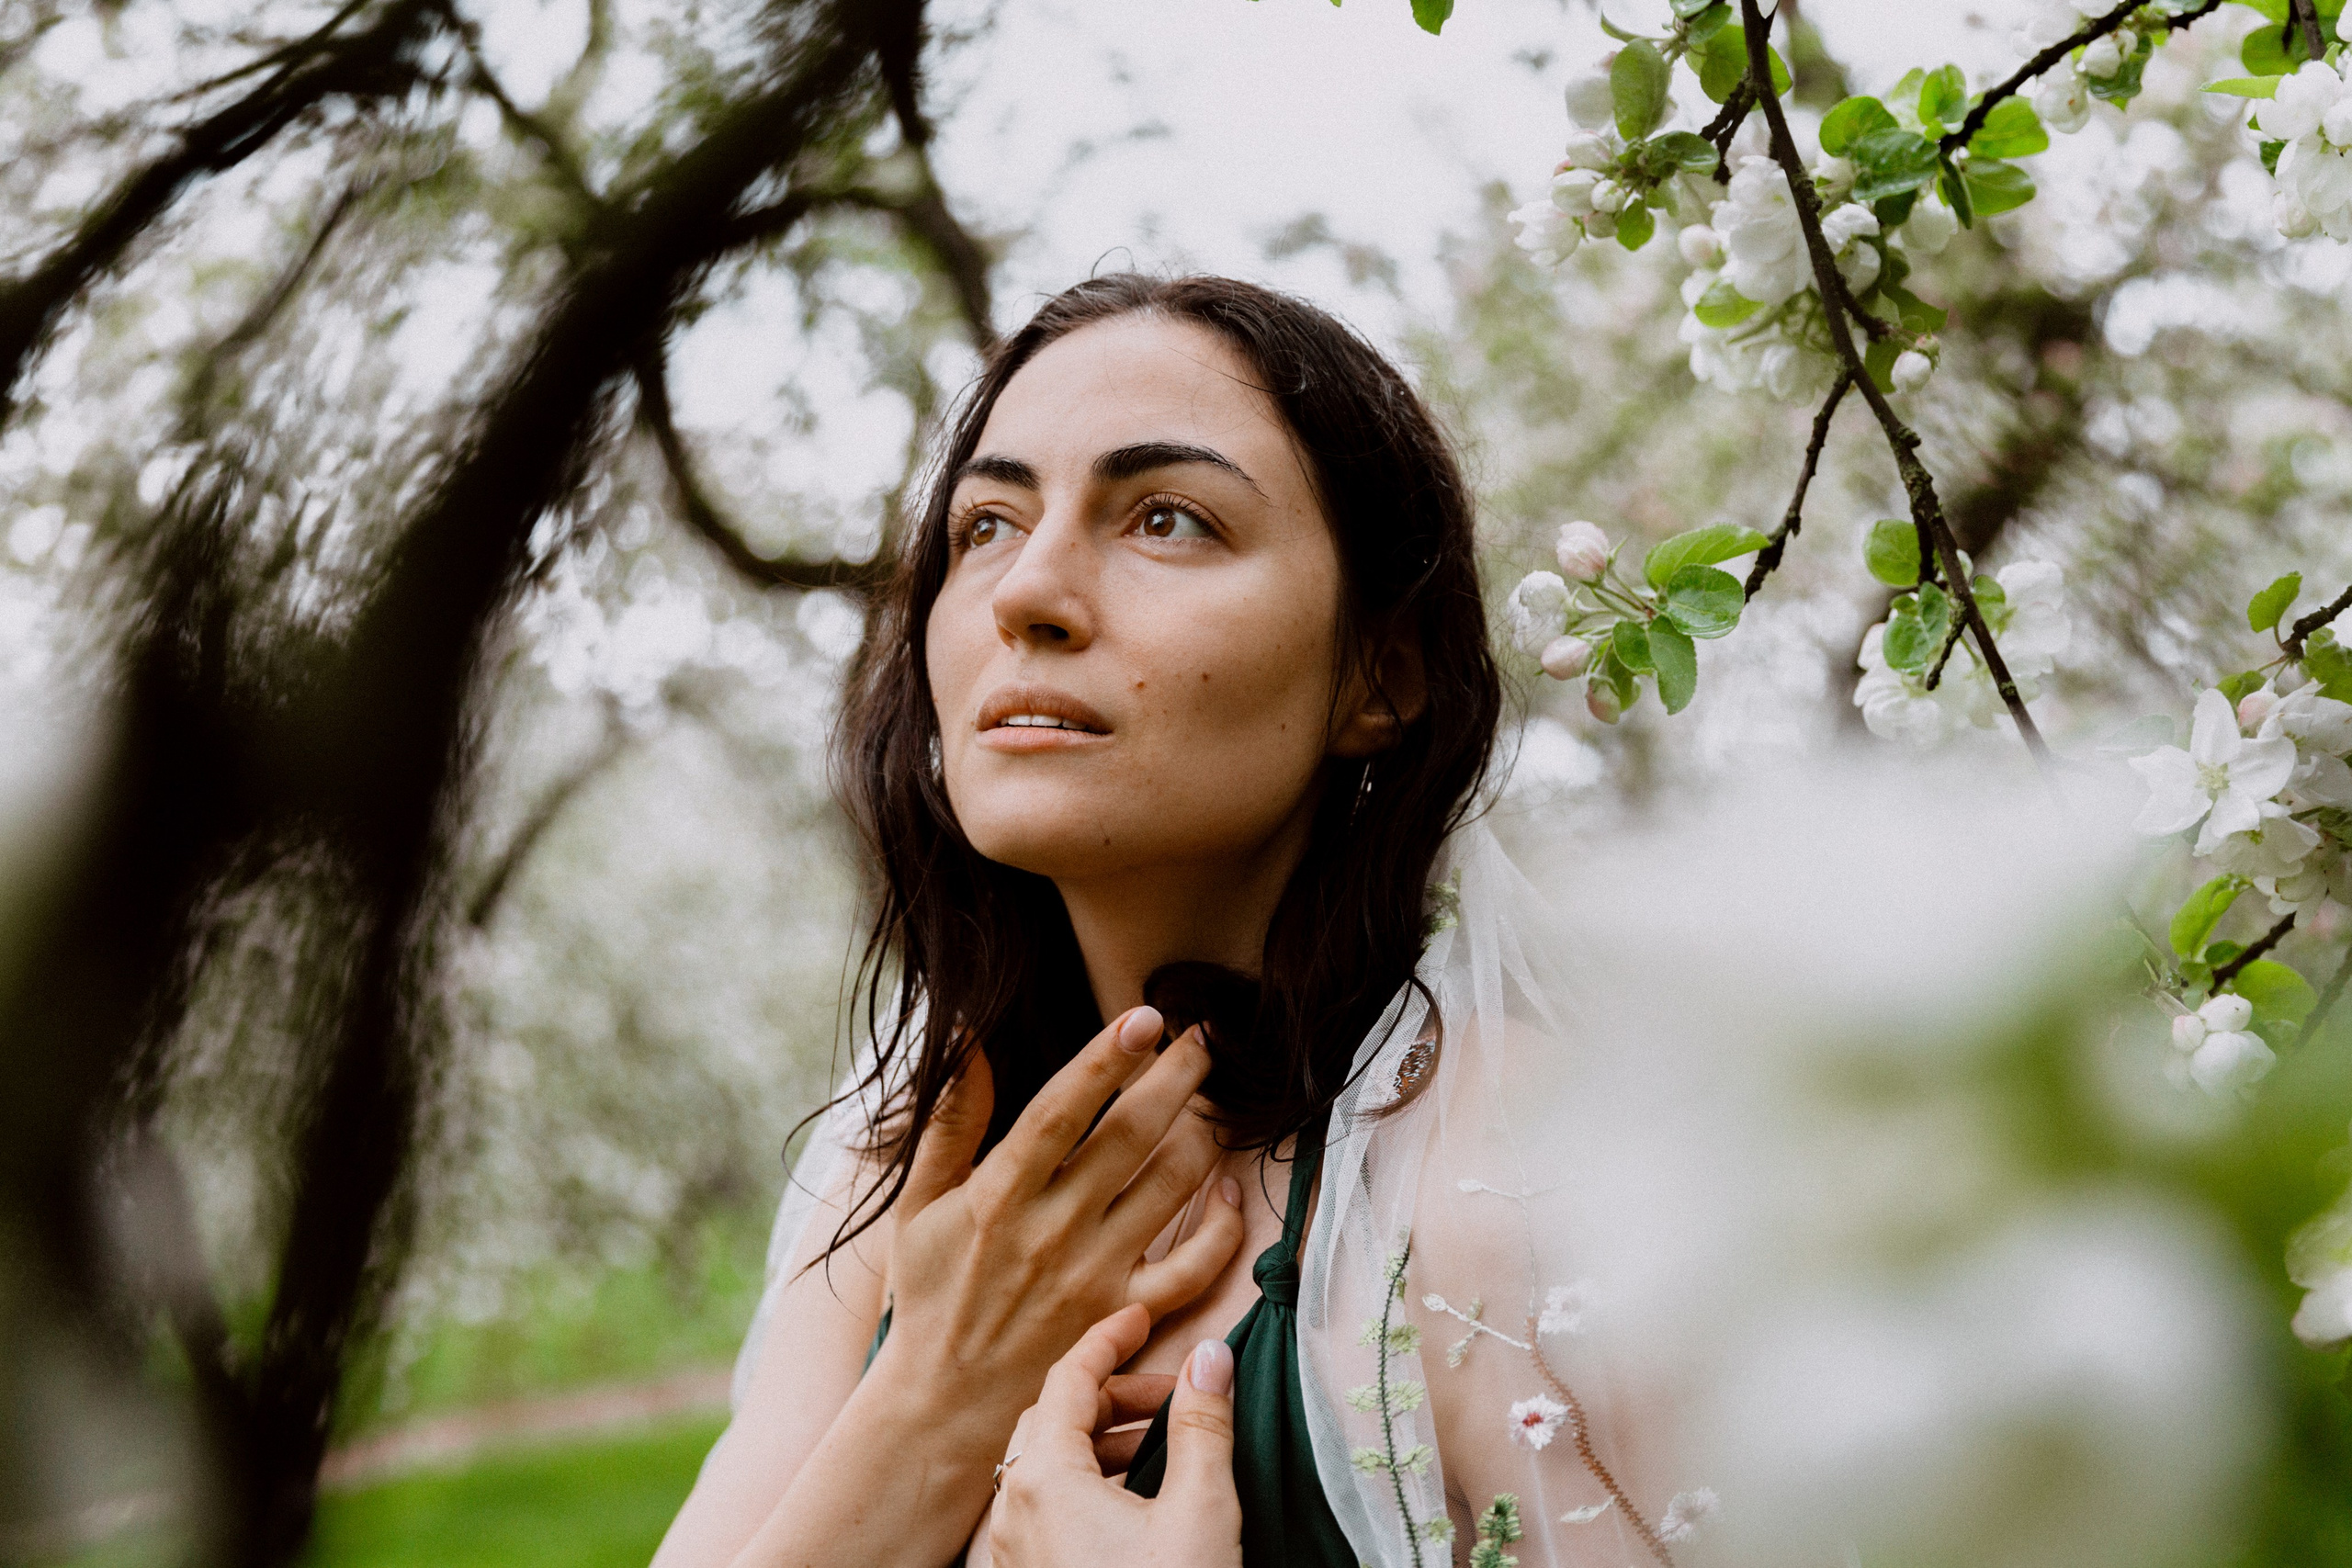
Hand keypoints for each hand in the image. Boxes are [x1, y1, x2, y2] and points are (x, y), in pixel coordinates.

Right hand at [874, 1006, 1246, 1450]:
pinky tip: (1230, 1192)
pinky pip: (1194, 1267)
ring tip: (1212, 1100)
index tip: (1145, 1015)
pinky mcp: (1126, 1317)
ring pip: (1171, 1187)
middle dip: (1177, 1078)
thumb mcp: (918, 1204)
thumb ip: (948, 1119)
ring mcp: (1096, 1274)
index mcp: (1000, 1194)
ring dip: (1203, 1135)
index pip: (1061, 1109)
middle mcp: (1054, 1229)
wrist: (941, 1406)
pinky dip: (1224, 1226)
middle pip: (1132, 1135)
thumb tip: (962, 1033)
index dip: (1105, 1058)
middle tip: (1204, 1038)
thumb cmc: (930, 1295)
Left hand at [989, 1305, 1242, 1567]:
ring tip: (1162, 1447)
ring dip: (1103, 1442)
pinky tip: (1134, 1498)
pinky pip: (1047, 1509)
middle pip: (1055, 1418)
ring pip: (1049, 1467)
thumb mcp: (1200, 1512)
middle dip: (1115, 1395)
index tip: (1142, 1316)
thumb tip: (1209, 1357)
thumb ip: (1202, 1425)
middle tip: (1172, 1396)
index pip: (1070, 1377)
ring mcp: (1015, 1552)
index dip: (1110, 1338)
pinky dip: (1088, 1483)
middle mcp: (1014, 1513)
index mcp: (1045, 1480)